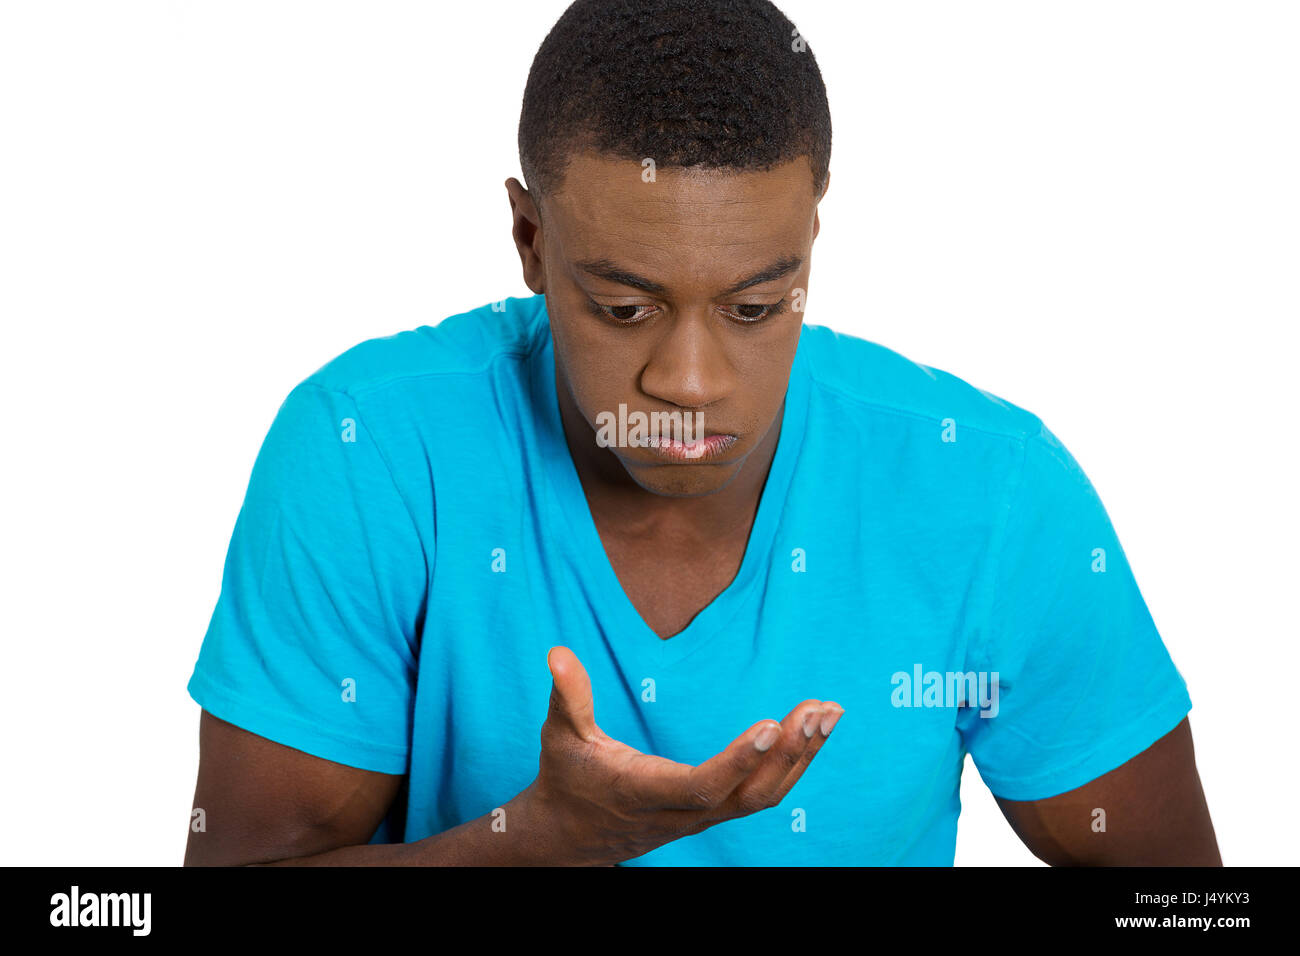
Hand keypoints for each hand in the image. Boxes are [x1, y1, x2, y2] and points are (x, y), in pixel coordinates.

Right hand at [513, 645, 842, 865]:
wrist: (570, 835)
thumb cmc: (567, 778)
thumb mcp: (560, 736)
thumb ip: (567, 696)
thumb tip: (557, 652)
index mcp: (646, 792)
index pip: (702, 785)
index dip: (738, 761)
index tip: (769, 725)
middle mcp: (682, 812)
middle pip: (749, 795)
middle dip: (788, 755)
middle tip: (818, 710)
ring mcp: (702, 816)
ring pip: (763, 797)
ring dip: (800, 757)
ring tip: (828, 713)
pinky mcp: (713, 810)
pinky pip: (761, 793)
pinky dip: (791, 763)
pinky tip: (811, 731)